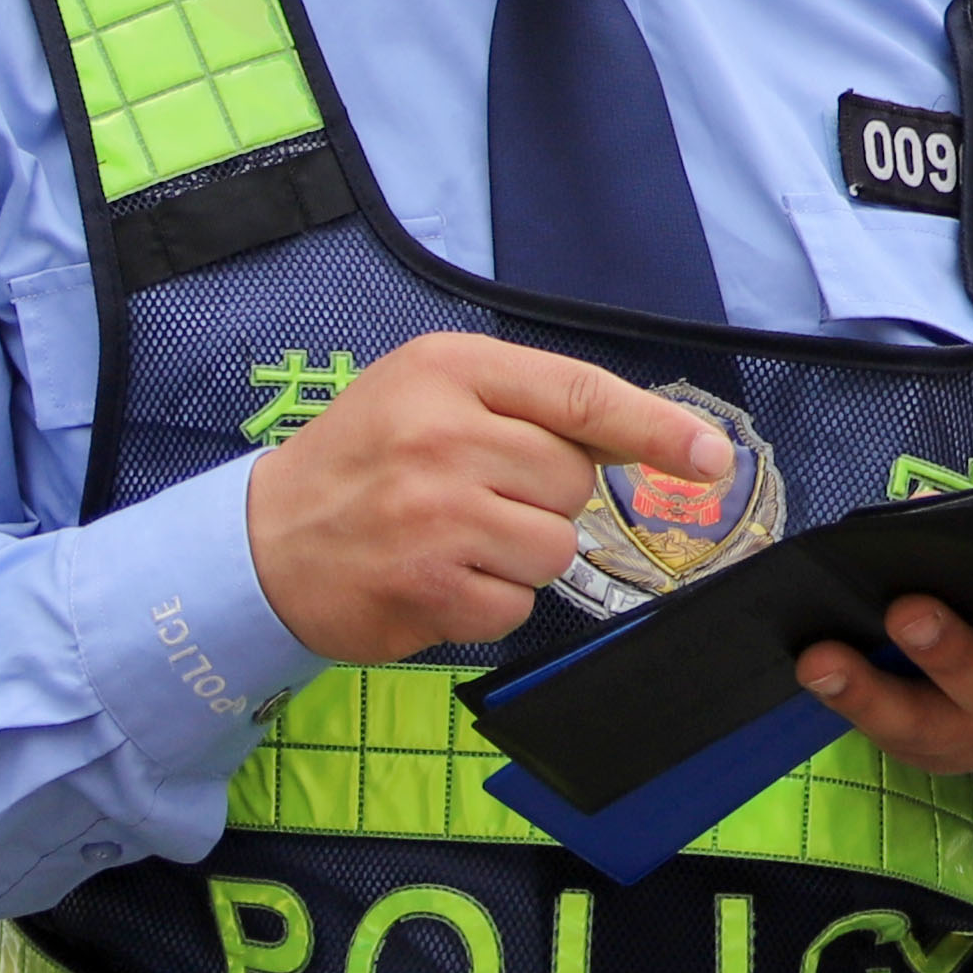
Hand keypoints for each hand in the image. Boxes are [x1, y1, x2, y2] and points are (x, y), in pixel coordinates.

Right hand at [245, 332, 732, 665]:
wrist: (261, 543)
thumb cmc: (363, 460)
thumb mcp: (431, 391)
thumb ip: (526, 403)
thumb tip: (644, 439)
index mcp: (449, 369)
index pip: (580, 394)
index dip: (657, 428)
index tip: (711, 456)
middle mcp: (442, 435)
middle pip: (572, 481)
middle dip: (542, 498)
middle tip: (474, 496)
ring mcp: (434, 515)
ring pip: (556, 547)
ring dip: (520, 554)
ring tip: (453, 538)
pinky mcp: (427, 588)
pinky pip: (517, 603)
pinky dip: (490, 600)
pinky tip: (437, 578)